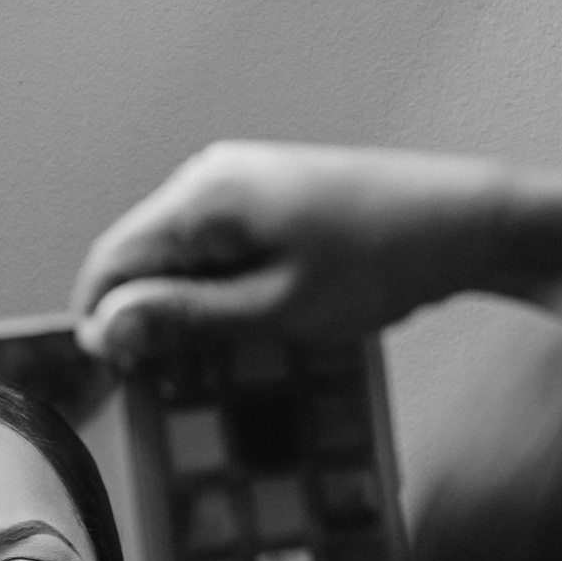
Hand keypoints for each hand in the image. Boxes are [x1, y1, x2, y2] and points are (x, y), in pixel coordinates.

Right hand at [70, 140, 512, 364]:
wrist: (461, 224)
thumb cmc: (377, 266)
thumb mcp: (275, 308)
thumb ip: (187, 317)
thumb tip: (105, 326)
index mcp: (202, 198)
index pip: (110, 260)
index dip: (100, 323)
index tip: (114, 381)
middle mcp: (208, 176)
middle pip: (140, 257)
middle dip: (142, 320)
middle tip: (168, 384)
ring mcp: (238, 181)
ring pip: (178, 257)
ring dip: (182, 311)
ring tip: (214, 362)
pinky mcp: (266, 196)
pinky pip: (214, 249)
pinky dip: (215, 292)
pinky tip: (247, 329)